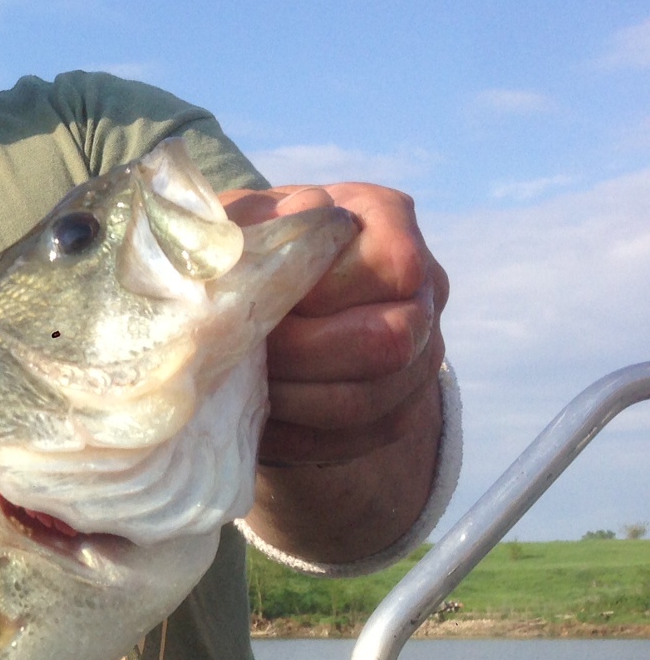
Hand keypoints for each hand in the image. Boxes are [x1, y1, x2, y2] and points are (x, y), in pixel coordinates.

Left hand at [221, 182, 449, 560]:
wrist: (273, 301)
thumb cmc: (249, 245)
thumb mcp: (242, 219)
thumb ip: (257, 218)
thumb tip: (290, 221)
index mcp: (387, 221)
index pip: (393, 263)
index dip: (327, 287)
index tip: (266, 296)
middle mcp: (422, 288)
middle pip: (388, 340)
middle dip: (301, 353)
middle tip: (241, 351)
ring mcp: (420, 356)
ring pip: (368, 399)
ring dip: (294, 399)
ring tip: (237, 387)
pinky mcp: (398, 413)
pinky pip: (354, 440)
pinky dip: (294, 436)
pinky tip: (251, 420)